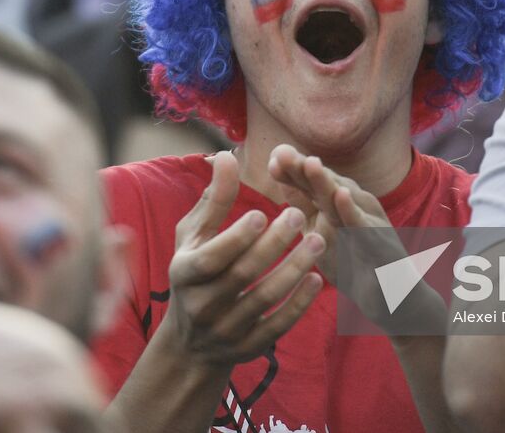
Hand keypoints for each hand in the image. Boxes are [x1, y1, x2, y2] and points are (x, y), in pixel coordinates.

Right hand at [160, 152, 323, 368]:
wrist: (189, 343)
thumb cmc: (194, 271)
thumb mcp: (193, 236)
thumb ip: (213, 200)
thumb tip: (227, 156)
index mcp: (185, 273)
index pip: (214, 257)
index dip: (238, 236)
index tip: (264, 212)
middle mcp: (203, 305)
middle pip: (244, 274)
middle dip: (274, 244)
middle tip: (301, 214)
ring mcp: (227, 330)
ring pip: (265, 299)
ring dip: (294, 268)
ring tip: (318, 240)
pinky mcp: (249, 347)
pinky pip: (278, 325)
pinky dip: (299, 303)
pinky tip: (317, 278)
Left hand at [267, 145, 440, 330]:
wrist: (391, 297)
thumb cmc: (353, 260)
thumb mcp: (319, 229)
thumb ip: (301, 201)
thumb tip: (277, 168)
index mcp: (336, 201)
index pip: (310, 181)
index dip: (292, 170)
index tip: (272, 158)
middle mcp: (354, 203)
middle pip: (324, 183)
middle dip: (303, 168)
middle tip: (282, 154)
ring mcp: (369, 220)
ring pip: (343, 199)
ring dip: (326, 181)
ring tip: (309, 163)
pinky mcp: (381, 242)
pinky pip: (363, 225)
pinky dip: (352, 210)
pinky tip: (341, 195)